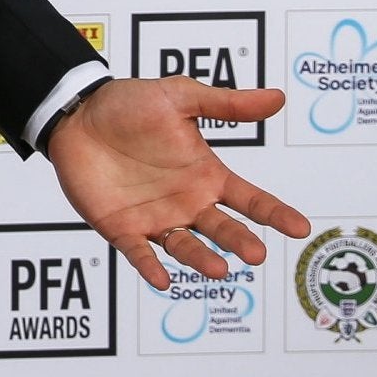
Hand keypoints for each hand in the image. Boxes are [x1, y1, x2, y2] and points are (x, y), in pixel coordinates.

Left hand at [45, 76, 310, 289]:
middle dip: (240, 241)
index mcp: (206, 175)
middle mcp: (187, 203)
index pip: (250, 199)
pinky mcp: (122, 228)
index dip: (275, 213)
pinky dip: (150, 266)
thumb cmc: (129, 104)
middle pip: (222, 228)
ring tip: (218, 269)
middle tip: (255, 253)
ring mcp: (156, 218)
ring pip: (186, 246)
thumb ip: (226, 104)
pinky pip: (139, 252)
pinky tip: (161, 278)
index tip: (300, 227)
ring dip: (202, 259)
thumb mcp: (180, 97)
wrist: (77, 113)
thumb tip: (278, 97)